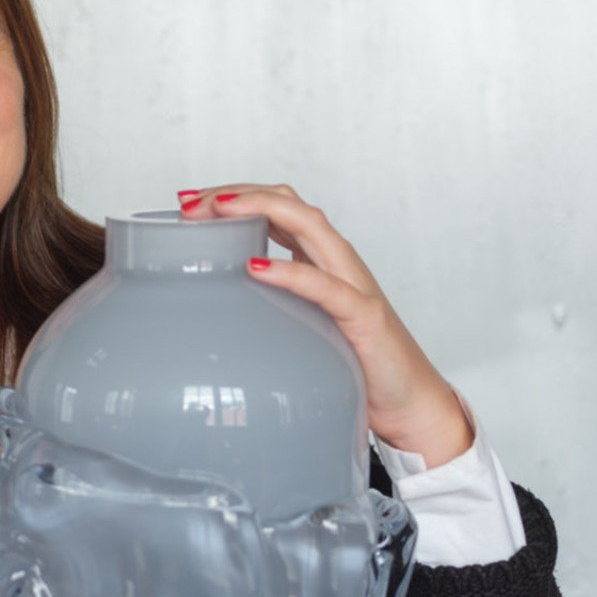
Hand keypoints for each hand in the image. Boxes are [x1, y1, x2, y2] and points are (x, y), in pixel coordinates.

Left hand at [176, 181, 473, 466]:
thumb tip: (211, 310)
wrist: (411, 403)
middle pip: (287, 202)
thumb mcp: (301, 326)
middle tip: (187, 204)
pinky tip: (256, 267)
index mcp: (321, 259)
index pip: (275, 206)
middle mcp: (339, 261)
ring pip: (309, 225)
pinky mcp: (364, 316)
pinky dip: (290, 272)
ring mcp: (354, 283)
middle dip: (235, 193)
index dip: (232, 195)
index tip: (185, 202)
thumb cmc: (354, 365)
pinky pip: (326, 286)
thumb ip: (271, 308)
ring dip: (258, 209)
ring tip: (215, 211)